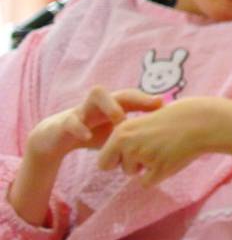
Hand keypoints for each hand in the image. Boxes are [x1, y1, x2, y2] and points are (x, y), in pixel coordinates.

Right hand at [25, 87, 164, 165]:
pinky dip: (80, 128)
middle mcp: (101, 104)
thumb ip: (136, 136)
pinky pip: (71, 120)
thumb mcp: (117, 136)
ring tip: (119, 120)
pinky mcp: (64, 123)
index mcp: (115, 107)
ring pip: (96, 93)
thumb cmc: (93, 134)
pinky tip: (88, 137)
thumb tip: (166, 147)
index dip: (150, 101)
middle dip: (137, 97)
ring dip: (110, 105)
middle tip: (152, 107)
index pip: (136, 99)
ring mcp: (82, 110)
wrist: (56, 138)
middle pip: (121, 91)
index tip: (167, 106)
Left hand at [97, 96, 231, 187]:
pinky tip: (171, 160)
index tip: (131, 153)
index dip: (117, 160)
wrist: (202, 121)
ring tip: (165, 150)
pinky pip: (148, 182)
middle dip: (132, 165)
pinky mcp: (160, 168)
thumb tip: (120, 156)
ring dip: (148, 168)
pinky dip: (159, 175)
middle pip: (120, 169)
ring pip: (136, 175)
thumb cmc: (177, 119)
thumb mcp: (144, 121)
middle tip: (151, 151)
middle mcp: (128, 144)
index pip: (103, 161)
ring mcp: (144, 156)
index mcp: (122, 132)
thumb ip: (129, 137)